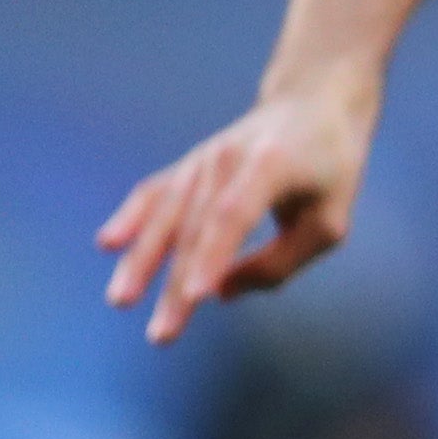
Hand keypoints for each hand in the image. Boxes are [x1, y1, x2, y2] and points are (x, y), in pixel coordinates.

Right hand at [97, 79, 374, 343]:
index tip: (198, 298)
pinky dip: (130, 217)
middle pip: (195, 227)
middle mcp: (228, 158)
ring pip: (167, 214)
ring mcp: (202, 159)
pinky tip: (107, 243)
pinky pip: (155, 192)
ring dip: (142, 261)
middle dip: (175, 285)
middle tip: (163, 335)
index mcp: (271, 165)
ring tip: (121, 299)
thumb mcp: (329, 221)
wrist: (312, 103)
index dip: (214, 257)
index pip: (234, 215)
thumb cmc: (329, 169)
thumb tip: (222, 294)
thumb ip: (281, 261)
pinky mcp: (187, 165)